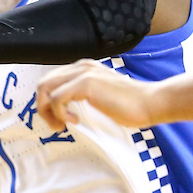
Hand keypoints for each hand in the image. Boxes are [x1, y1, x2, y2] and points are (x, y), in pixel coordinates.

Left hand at [37, 60, 161, 130]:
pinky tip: (74, 120)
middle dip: (43, 107)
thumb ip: (83, 97)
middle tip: (56, 125)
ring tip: (62, 124)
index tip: (59, 120)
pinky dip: (60, 113)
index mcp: (83, 69)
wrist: (149, 102)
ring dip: (48, 111)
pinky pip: (56, 99)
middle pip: (43, 83)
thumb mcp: (100, 97)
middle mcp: (80, 67)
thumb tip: (66, 112)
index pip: (52, 81)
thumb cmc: (130, 105)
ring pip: (45, 88)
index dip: (48, 103)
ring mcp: (82, 73)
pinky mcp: (85, 84)